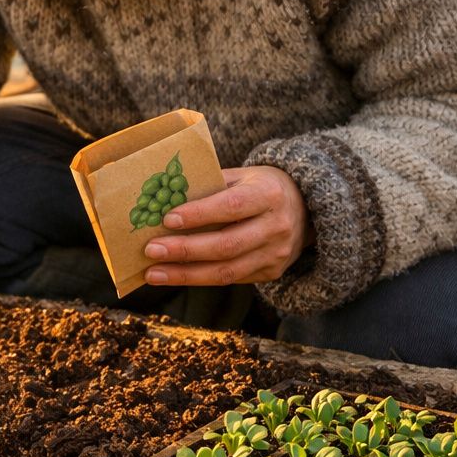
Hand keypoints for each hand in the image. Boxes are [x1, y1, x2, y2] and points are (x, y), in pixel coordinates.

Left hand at [140, 166, 310, 286]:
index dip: (199, 215)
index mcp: (268, 194)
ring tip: (153, 273)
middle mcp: (276, 227)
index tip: (167, 219)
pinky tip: (174, 276)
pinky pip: (231, 278)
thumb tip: (162, 200)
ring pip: (227, 271)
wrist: (305, 207)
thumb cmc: (259, 187)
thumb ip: (209, 187)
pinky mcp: (272, 272)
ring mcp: (276, 253)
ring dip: (185, 275)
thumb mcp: (241, 177)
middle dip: (185, 250)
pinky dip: (199, 279)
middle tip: (151, 250)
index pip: (231, 206)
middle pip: (226, 245)